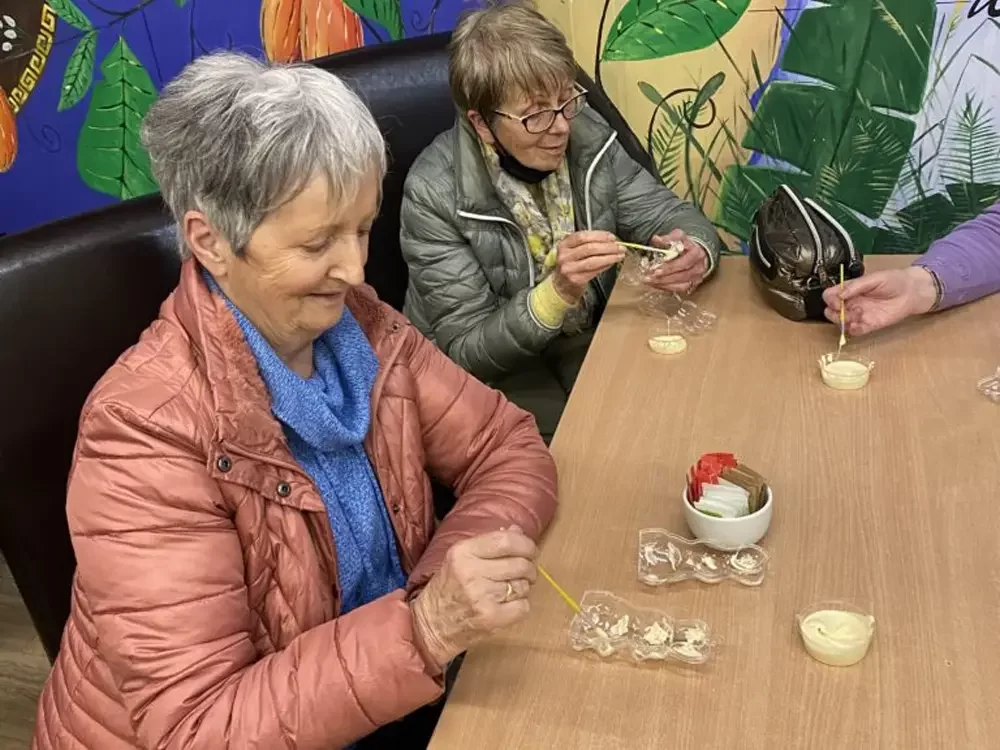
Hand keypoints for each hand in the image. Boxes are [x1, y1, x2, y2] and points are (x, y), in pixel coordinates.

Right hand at [410, 526, 537, 669]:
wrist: (431, 625)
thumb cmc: (448, 589)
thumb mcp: (462, 558)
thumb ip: (490, 543)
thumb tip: (517, 531)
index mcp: (463, 552)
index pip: (506, 541)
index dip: (526, 544)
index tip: (530, 551)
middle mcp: (471, 571)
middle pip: (520, 564)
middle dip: (529, 569)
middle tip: (524, 574)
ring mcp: (481, 596)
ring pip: (523, 585)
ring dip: (523, 588)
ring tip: (508, 591)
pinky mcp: (490, 617)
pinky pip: (523, 606)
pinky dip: (520, 606)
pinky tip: (507, 606)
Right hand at [552, 231, 624, 301]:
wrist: (561, 285)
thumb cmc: (571, 265)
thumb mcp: (573, 250)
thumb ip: (588, 243)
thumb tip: (610, 241)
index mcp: (564, 244)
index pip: (583, 236)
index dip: (599, 236)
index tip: (612, 237)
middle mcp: (565, 256)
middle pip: (590, 248)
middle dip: (608, 247)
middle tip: (620, 247)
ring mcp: (569, 268)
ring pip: (593, 260)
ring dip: (610, 257)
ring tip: (620, 255)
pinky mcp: (576, 279)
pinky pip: (594, 271)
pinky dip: (605, 266)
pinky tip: (612, 263)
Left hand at [645, 230, 709, 292]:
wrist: (696, 252)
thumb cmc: (686, 245)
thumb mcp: (678, 237)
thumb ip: (668, 238)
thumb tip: (656, 239)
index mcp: (696, 253)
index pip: (683, 262)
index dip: (669, 266)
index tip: (655, 268)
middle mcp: (699, 266)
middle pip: (681, 274)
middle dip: (664, 276)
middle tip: (650, 276)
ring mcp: (697, 277)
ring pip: (680, 284)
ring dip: (663, 283)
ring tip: (650, 280)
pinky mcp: (693, 284)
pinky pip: (679, 289)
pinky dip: (666, 287)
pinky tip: (656, 284)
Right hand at [821, 267, 937, 335]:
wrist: (912, 292)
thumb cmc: (894, 281)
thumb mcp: (875, 278)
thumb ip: (856, 286)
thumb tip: (840, 294)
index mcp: (850, 289)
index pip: (830, 295)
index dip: (830, 299)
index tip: (838, 301)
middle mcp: (851, 303)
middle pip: (831, 311)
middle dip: (834, 313)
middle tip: (845, 311)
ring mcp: (859, 315)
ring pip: (841, 323)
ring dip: (844, 321)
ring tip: (858, 315)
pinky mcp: (869, 325)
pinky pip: (856, 331)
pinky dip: (854, 330)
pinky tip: (859, 325)